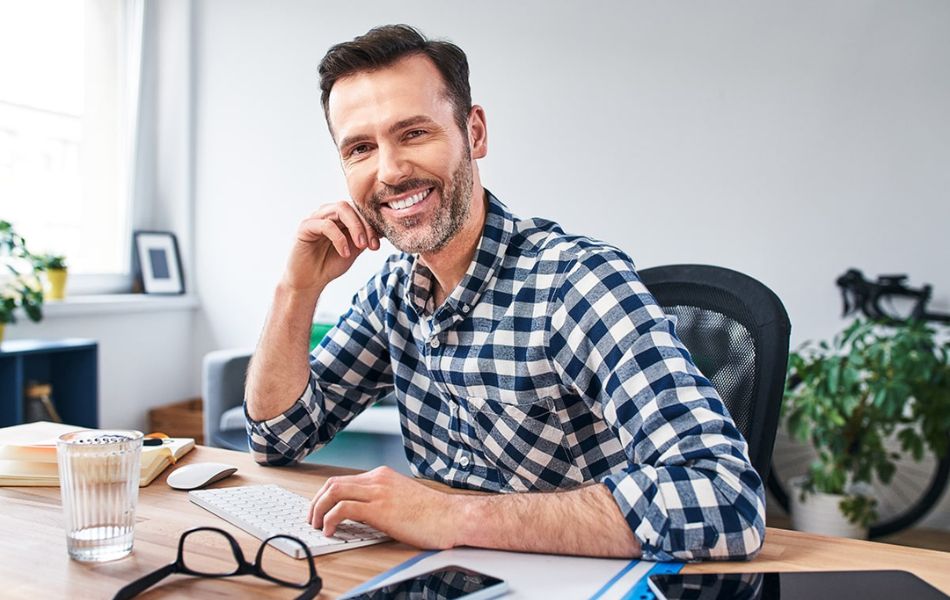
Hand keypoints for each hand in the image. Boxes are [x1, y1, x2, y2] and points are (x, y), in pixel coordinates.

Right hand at [282, 201, 380, 292]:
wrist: (309, 281)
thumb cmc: (329, 264)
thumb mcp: (354, 250)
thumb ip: (365, 237)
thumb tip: (384, 229)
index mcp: (339, 217)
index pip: (359, 210)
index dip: (372, 225)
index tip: (378, 245)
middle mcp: (328, 213)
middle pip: (352, 207)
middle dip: (366, 225)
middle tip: (371, 245)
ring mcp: (316, 218)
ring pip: (340, 209)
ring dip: (355, 227)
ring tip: (361, 246)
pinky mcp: (305, 227)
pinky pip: (325, 224)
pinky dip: (339, 238)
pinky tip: (344, 253)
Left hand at [307, 466, 461, 549]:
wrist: (452, 517)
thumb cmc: (433, 514)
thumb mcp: (403, 499)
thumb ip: (382, 500)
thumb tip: (362, 514)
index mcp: (383, 476)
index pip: (343, 480)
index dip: (326, 496)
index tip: (321, 510)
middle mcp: (378, 479)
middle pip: (333, 483)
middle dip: (316, 502)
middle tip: (312, 519)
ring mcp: (378, 492)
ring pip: (333, 492)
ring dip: (318, 510)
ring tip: (317, 526)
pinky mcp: (379, 509)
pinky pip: (343, 509)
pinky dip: (330, 519)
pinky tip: (331, 531)